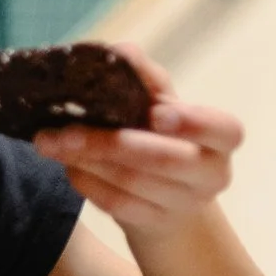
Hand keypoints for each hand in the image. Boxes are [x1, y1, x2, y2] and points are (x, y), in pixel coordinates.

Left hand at [35, 44, 240, 243]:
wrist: (169, 200)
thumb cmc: (165, 138)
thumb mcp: (163, 104)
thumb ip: (145, 77)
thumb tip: (121, 51)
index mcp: (222, 138)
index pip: (224, 130)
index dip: (193, 122)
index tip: (156, 113)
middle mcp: (212, 174)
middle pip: (163, 159)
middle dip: (109, 143)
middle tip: (64, 130)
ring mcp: (185, 204)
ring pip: (133, 183)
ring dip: (87, 160)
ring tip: (51, 143)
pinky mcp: (155, 224)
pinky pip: (117, 205)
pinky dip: (88, 183)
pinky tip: (68, 166)